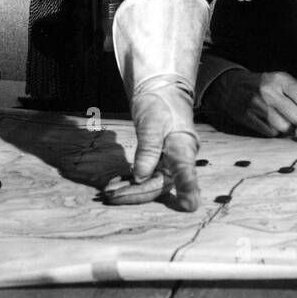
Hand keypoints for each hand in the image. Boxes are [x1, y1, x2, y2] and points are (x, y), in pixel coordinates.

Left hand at [103, 77, 200, 208]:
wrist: (163, 91)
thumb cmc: (160, 103)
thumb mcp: (152, 122)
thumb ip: (148, 149)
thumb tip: (141, 177)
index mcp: (183, 146)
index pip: (185, 170)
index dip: (187, 188)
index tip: (189, 206)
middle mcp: (179, 157)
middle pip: (161, 183)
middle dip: (136, 193)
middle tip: (110, 196)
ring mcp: (170, 161)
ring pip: (152, 183)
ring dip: (130, 190)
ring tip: (108, 193)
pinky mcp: (160, 160)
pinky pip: (146, 177)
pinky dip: (130, 182)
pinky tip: (116, 184)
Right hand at [206, 69, 296, 136]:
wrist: (231, 87)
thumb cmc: (267, 84)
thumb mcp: (288, 80)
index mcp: (281, 79)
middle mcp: (269, 92)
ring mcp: (258, 107)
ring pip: (285, 128)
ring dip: (290, 128)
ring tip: (288, 121)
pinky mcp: (249, 119)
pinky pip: (271, 134)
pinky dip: (277, 132)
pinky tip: (275, 124)